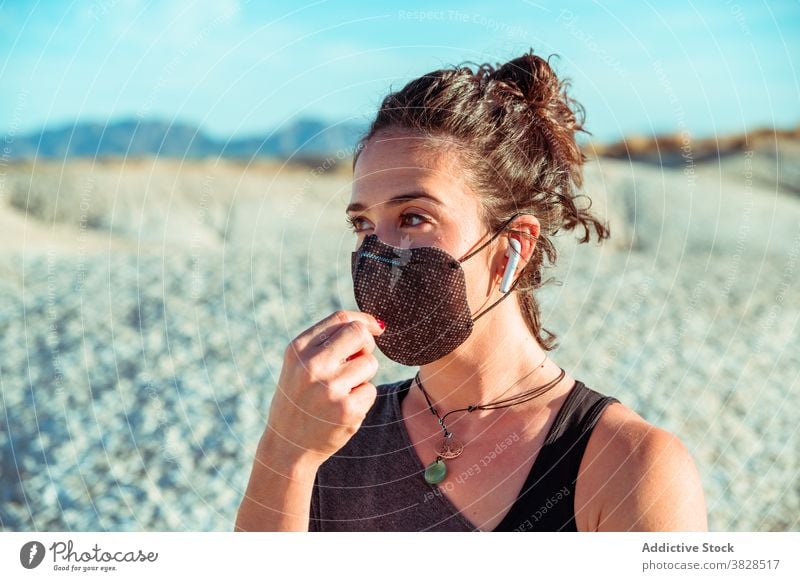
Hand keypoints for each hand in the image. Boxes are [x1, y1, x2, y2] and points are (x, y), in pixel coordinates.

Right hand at [263, 310, 385, 463]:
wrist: (286, 447)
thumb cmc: (299, 399)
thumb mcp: (300, 365)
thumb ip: (328, 342)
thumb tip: (376, 325)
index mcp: (298, 349)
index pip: (340, 318)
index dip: (364, 321)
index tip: (375, 329)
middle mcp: (311, 365)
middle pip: (359, 334)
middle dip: (367, 345)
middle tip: (358, 362)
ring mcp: (329, 388)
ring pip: (370, 363)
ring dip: (363, 376)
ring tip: (342, 391)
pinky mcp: (346, 410)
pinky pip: (371, 390)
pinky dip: (362, 399)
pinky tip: (342, 410)